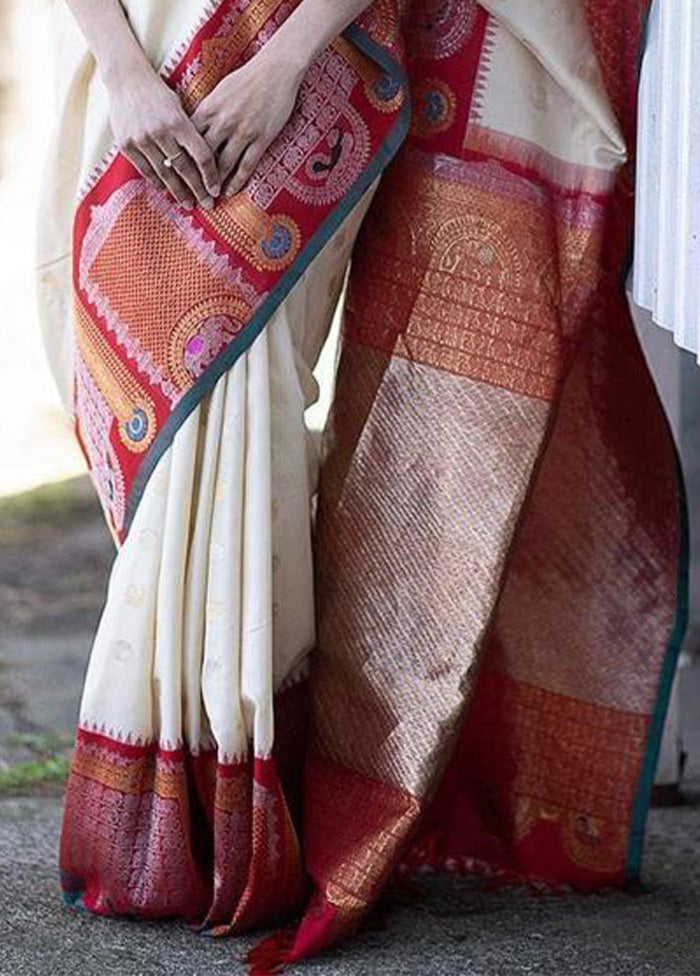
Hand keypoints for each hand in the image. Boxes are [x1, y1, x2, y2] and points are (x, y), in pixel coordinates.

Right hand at [107, 65, 220, 207]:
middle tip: (207, 205)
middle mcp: (160, 132)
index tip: (216, 191)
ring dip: (178, 192)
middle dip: (197, 190)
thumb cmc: (158, 93)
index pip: (201, 156)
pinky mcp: (127, 145)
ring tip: (188, 204)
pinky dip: (157, 182)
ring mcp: (142, 140)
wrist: (125, 78)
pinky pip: (146, 170)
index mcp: (179, 122)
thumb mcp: (179, 107)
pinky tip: (166, 191)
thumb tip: (207, 160)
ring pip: (165, 174)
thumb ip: (190, 132)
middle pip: (184, 169)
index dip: (210, 176)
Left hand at [191, 54, 303, 196]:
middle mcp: (222, 122)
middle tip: (189, 195)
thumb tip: (194, 128)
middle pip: (203, 157)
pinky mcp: (261, 138)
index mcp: (208, 109)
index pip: (189, 140)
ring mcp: (242, 132)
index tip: (174, 175)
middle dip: (195, 179)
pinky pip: (246, 165)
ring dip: (215, 184)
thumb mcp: (219, 91)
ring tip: (209, 198)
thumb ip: (207, 112)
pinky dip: (237, 181)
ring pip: (224, 165)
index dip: (180, 160)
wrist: (275, 70)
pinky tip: (230, 192)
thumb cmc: (246, 79)